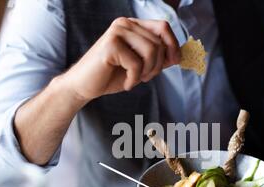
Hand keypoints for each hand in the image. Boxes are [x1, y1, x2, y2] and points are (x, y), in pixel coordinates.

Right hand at [64, 17, 180, 106]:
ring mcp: (117, 32)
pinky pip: (136, 64)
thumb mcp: (141, 65)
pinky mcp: (110, 45)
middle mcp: (124, 24)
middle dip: (157, 66)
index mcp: (133, 25)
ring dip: (147, 72)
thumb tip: (179, 55)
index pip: (163, 27)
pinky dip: (134, 79)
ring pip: (151, 52)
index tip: (174, 62)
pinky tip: (126, 83)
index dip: (173, 45)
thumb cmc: (112, 75)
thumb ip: (158, 57)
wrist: (84, 86)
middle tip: (144, 78)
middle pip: (159, 43)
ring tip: (135, 80)